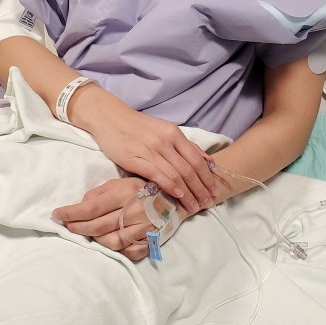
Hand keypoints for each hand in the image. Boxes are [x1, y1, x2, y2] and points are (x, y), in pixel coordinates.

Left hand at [52, 177, 187, 260]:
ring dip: (94, 239)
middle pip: (97, 227)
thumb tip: (82, 204)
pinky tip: (107, 242)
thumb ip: (102, 192)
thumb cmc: (147, 187)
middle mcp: (134, 212)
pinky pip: (128, 252)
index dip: (71, 213)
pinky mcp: (151, 241)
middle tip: (66, 226)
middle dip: (77, 228)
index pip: (91, 207)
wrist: (179, 198)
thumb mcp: (124, 181)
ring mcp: (143, 229)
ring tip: (86, 233)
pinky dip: (115, 250)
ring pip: (110, 242)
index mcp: (126, 193)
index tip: (56, 214)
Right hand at [71, 87, 217, 213]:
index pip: (197, 159)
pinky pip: (157, 174)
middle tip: (208, 203)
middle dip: (201, 189)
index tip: (214, 191)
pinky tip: (177, 196)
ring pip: (176, 174)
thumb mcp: (165, 130)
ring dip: (188, 193)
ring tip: (195, 206)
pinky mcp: (135, 158)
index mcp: (174, 133)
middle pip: (189, 169)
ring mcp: (150, 149)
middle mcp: (165, 140)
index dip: (208, 177)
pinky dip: (169, 186)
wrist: (111, 118)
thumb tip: (208, 161)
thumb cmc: (138, 127)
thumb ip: (185, 145)